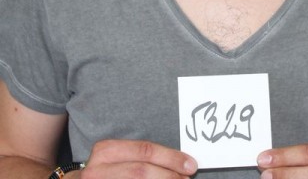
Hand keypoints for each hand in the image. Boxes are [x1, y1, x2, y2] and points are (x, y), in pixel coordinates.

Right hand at [79, 139, 197, 177]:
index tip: (190, 164)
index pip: (145, 150)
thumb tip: (177, 164)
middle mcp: (97, 169)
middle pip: (141, 170)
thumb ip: (139, 158)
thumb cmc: (102, 173)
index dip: (171, 158)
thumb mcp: (115, 159)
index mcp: (106, 151)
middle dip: (169, 176)